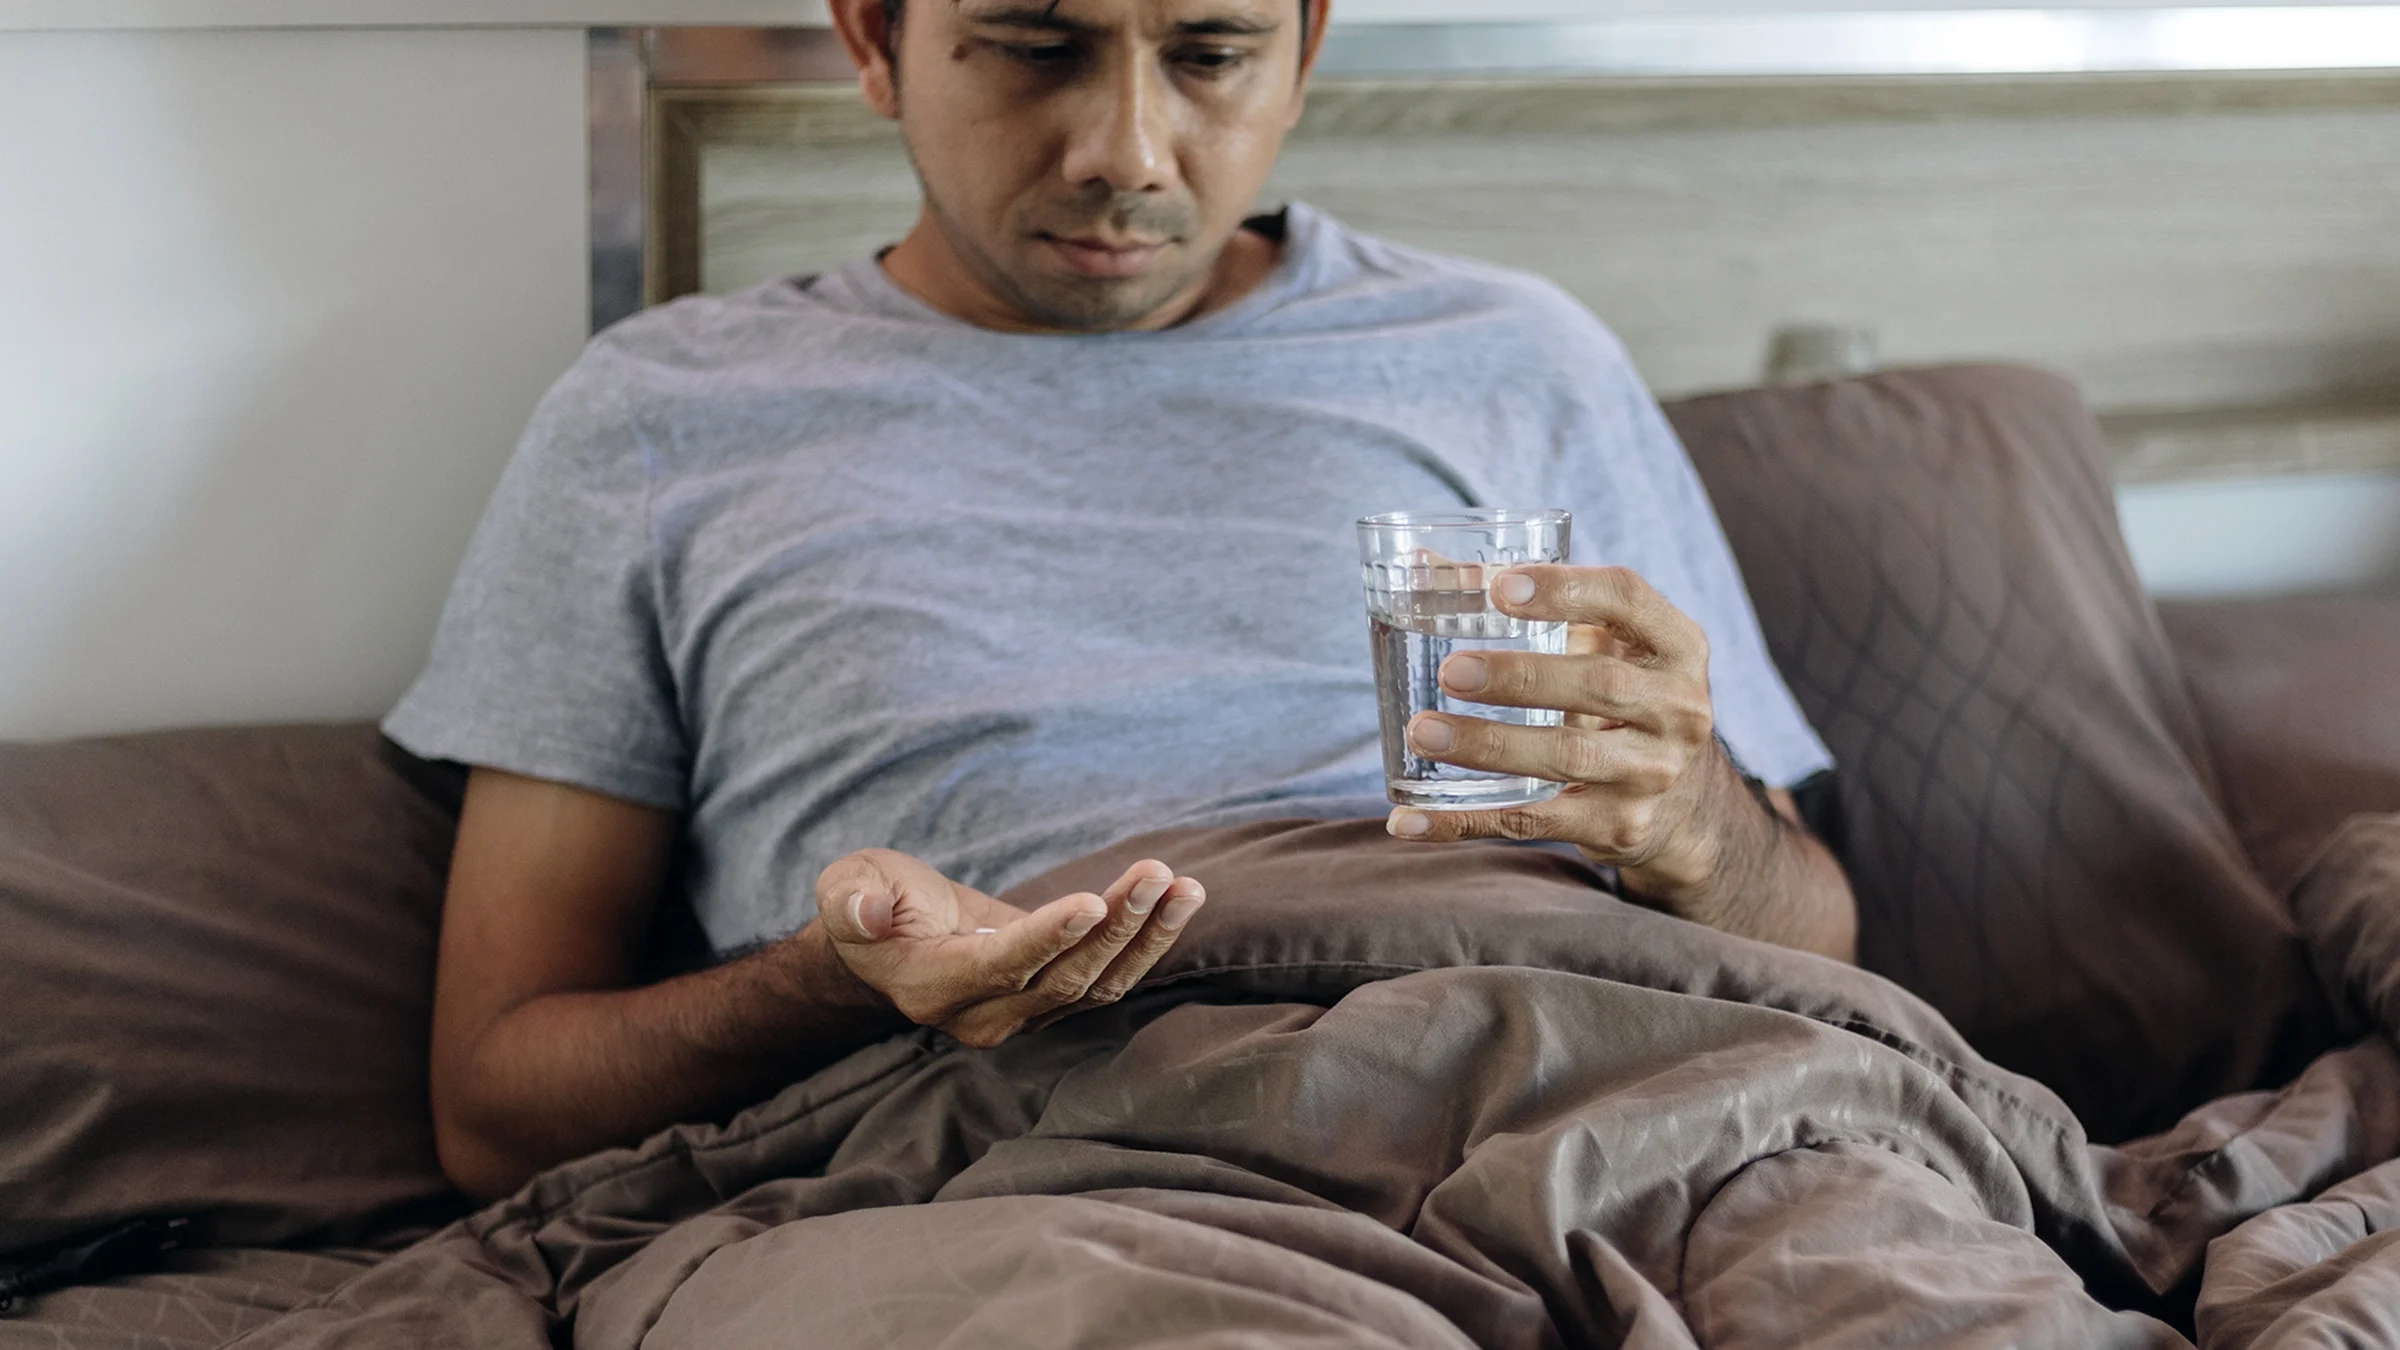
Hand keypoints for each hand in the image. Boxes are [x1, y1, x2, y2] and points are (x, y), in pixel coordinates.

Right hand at [811, 848, 1204, 1047]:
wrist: (895, 942)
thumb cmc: (872, 903)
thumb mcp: (846, 886)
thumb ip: (851, 900)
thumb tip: (869, 911)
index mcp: (931, 986)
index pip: (1000, 966)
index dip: (1046, 937)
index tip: (1091, 901)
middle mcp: (982, 1015)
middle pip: (1062, 978)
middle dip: (1115, 927)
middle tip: (1156, 874)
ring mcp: (1023, 1014)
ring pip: (1096, 984)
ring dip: (1146, 936)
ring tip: (1184, 887)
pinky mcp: (1054, 1000)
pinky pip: (1109, 979)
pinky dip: (1148, 943)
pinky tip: (1180, 901)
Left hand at [1385, 564, 1755, 917]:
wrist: (1685, 803)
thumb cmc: (1621, 699)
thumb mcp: (1600, 646)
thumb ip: (1532, 606)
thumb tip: (1421, 566)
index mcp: (1676, 645)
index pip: (1626, 599)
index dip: (1564, 589)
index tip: (1498, 588)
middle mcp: (1678, 708)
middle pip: (1598, 684)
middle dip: (1519, 677)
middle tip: (1450, 672)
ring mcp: (1653, 772)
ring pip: (1566, 758)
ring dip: (1488, 745)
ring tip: (1422, 731)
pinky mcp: (1619, 826)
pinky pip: (1533, 823)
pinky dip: (1464, 821)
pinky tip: (1409, 819)